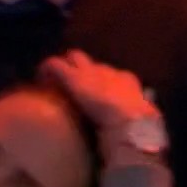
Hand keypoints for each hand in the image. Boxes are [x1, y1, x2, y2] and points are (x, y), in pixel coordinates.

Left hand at [39, 49, 160, 136]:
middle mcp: (109, 72)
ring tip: (54, 81)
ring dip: (65, 66)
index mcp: (128, 82)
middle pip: (94, 63)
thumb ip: (140, 119)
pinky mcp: (73, 77)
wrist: (130, 123)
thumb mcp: (144, 121)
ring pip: (74, 57)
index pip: (115, 76)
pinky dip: (47, 69)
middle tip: (74, 88)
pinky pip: (55, 64)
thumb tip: (145, 129)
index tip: (98, 96)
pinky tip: (40, 78)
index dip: (104, 84)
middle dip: (83, 70)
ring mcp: (90, 73)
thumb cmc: (140, 126)